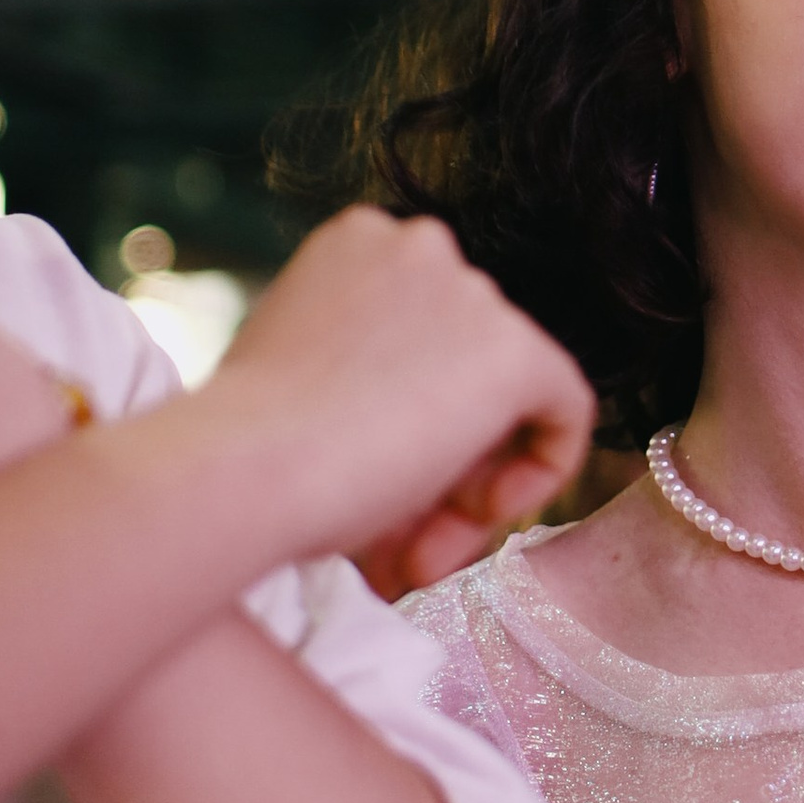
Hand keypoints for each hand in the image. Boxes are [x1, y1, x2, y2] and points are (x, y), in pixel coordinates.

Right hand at [203, 208, 596, 578]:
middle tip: (398, 547)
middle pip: (463, 370)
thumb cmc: (243, 447)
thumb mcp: (299, 386)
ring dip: (463, 490)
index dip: (404, 424)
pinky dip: (539, 471)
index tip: (373, 489)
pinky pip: (564, 412)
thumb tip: (409, 433)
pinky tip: (478, 517)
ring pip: (505, 405)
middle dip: (437, 468)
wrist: (239, 468)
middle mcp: (419, 246)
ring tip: (413, 558)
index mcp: (357, 244)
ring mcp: (470, 293)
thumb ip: (362, 382)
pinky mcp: (514, 351)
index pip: (419, 338)